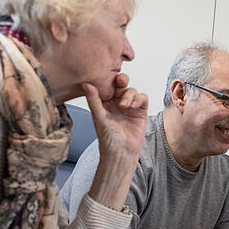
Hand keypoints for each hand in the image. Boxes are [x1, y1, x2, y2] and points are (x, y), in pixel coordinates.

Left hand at [83, 76, 147, 208]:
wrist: (121, 151)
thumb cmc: (107, 138)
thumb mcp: (98, 116)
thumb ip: (93, 99)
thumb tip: (85, 83)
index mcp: (105, 102)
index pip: (108, 85)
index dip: (109, 79)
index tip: (107, 77)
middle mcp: (117, 102)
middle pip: (122, 84)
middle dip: (122, 80)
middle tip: (121, 81)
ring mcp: (129, 106)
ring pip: (132, 90)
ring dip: (129, 95)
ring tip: (125, 106)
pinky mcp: (140, 111)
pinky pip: (143, 98)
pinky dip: (139, 99)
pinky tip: (133, 107)